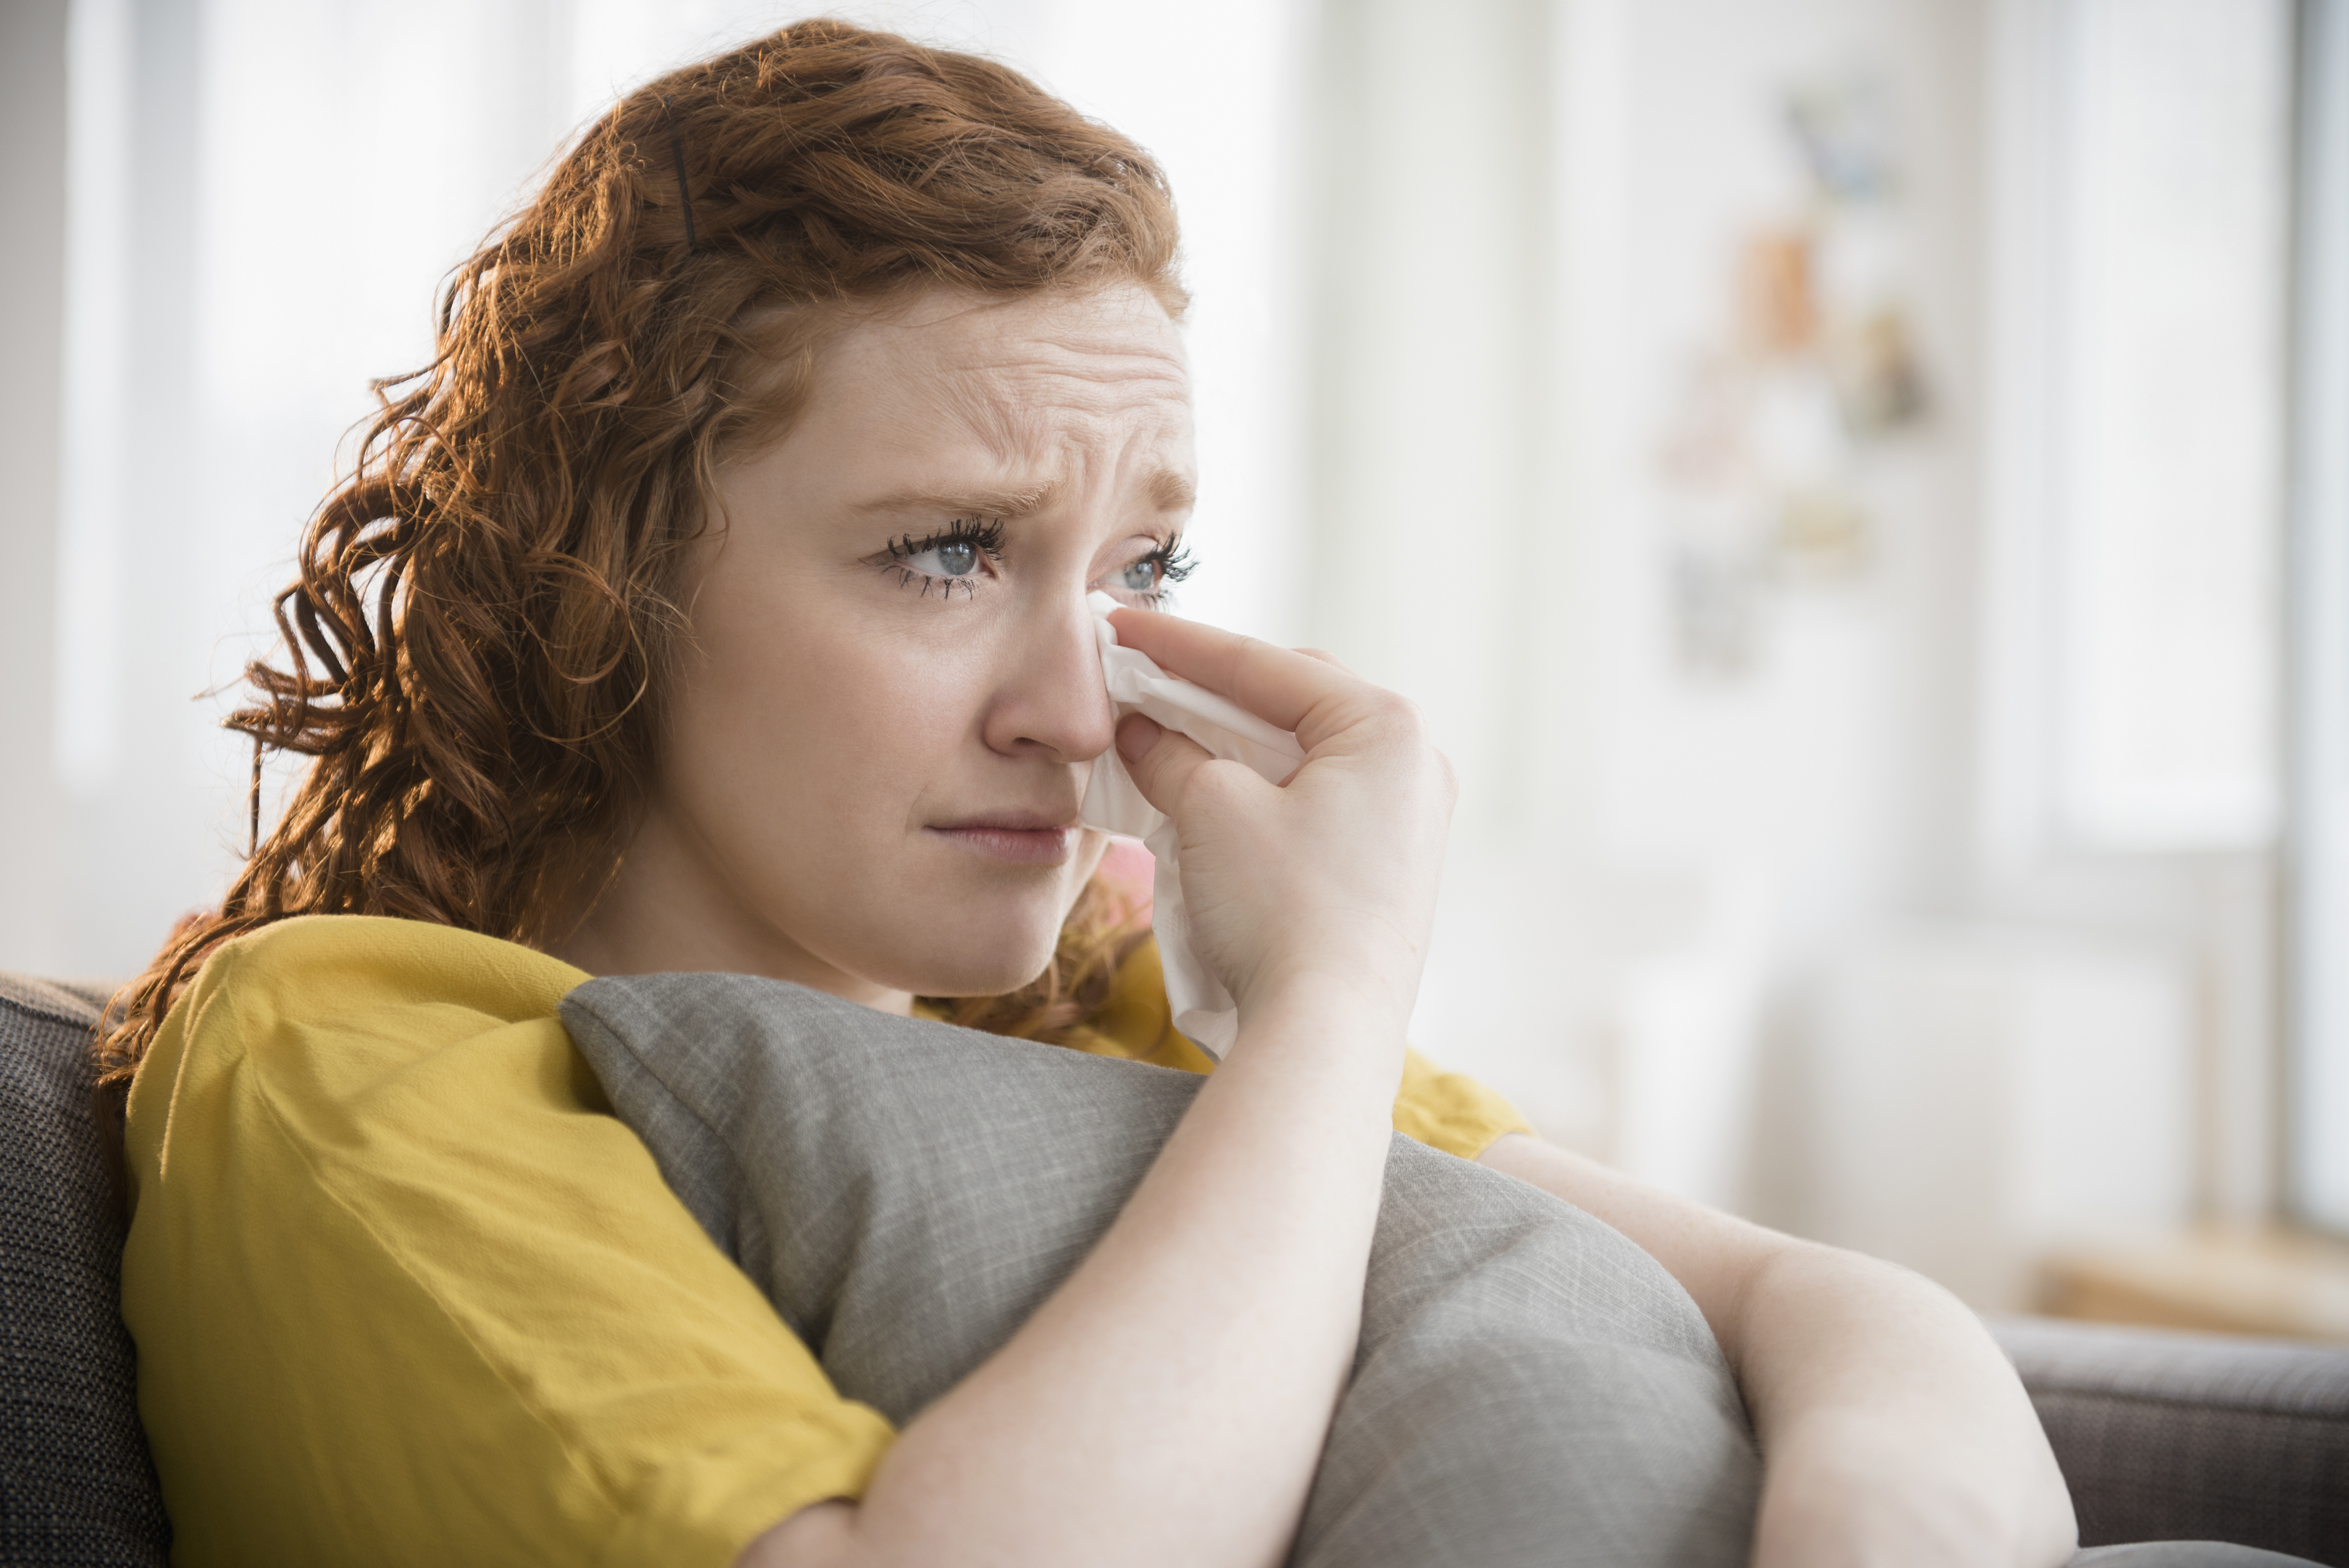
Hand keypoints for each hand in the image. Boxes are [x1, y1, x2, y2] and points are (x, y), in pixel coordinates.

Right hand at [1106, 608, 1455, 1030]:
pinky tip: (1211, 802)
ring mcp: (1409, 819)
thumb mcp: (1211, 810)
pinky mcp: (1389, 869)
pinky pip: (1318, 804)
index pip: (1264, 664)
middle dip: (1212, 694)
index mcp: (1385, 726)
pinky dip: (1262, 794)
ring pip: (1304, 754)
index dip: (1180, 646)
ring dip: (1233, 746)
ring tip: (1165, 743)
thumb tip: (1141, 730)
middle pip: (1293, 700)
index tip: (1122, 626)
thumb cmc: (1282, 910)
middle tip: (1143, 685)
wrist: (1327, 1031)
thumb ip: (1170, 752)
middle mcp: (1414, 763)